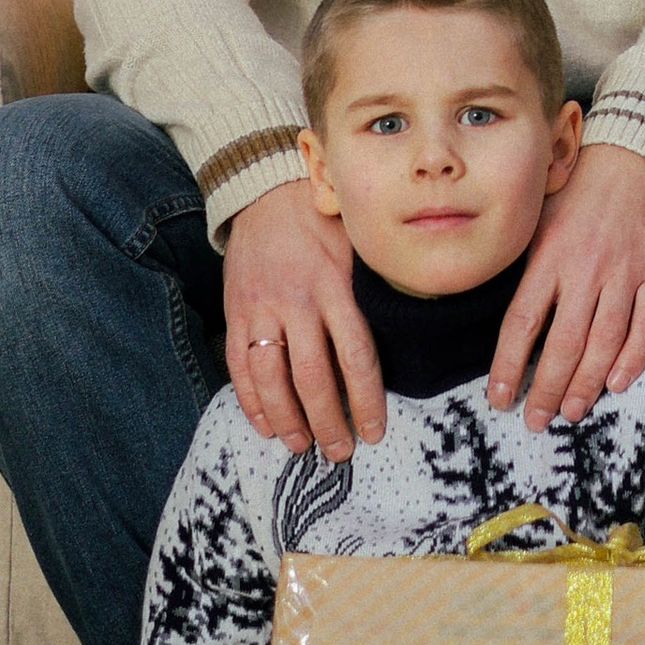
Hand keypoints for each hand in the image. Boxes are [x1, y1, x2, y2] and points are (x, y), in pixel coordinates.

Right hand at [224, 176, 384, 462]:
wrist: (266, 192)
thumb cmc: (325, 222)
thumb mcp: (359, 247)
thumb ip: (375, 291)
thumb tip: (409, 339)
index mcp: (337, 286)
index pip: (356, 356)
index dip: (365, 400)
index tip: (374, 432)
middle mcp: (298, 300)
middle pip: (313, 376)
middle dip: (328, 421)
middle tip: (339, 452)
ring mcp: (262, 307)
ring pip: (272, 377)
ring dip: (287, 418)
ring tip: (301, 444)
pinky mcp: (235, 310)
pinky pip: (239, 364)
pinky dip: (251, 400)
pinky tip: (265, 423)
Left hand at [489, 139, 644, 430]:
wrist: (633, 160)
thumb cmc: (576, 193)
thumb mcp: (537, 221)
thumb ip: (523, 268)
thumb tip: (505, 321)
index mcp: (548, 257)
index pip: (522, 322)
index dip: (509, 365)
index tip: (500, 397)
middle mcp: (584, 269)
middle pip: (563, 343)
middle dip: (548, 389)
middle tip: (537, 419)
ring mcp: (623, 274)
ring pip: (604, 341)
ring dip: (587, 383)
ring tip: (573, 411)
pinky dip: (632, 358)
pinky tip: (616, 383)